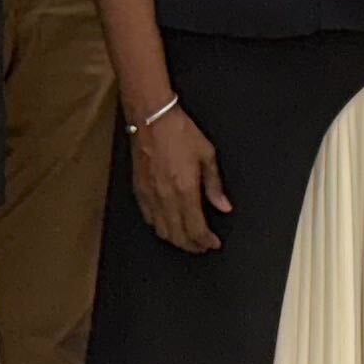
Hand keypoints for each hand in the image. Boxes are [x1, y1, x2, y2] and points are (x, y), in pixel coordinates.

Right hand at [125, 109, 230, 253]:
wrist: (152, 117)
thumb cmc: (179, 131)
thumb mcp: (206, 154)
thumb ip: (215, 184)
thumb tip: (224, 205)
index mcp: (185, 189)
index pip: (196, 228)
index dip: (206, 241)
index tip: (213, 243)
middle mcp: (166, 197)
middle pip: (179, 235)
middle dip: (192, 246)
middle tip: (202, 246)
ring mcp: (150, 195)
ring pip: (162, 231)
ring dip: (176, 240)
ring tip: (187, 240)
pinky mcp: (139, 190)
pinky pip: (149, 218)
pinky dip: (159, 228)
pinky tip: (167, 226)